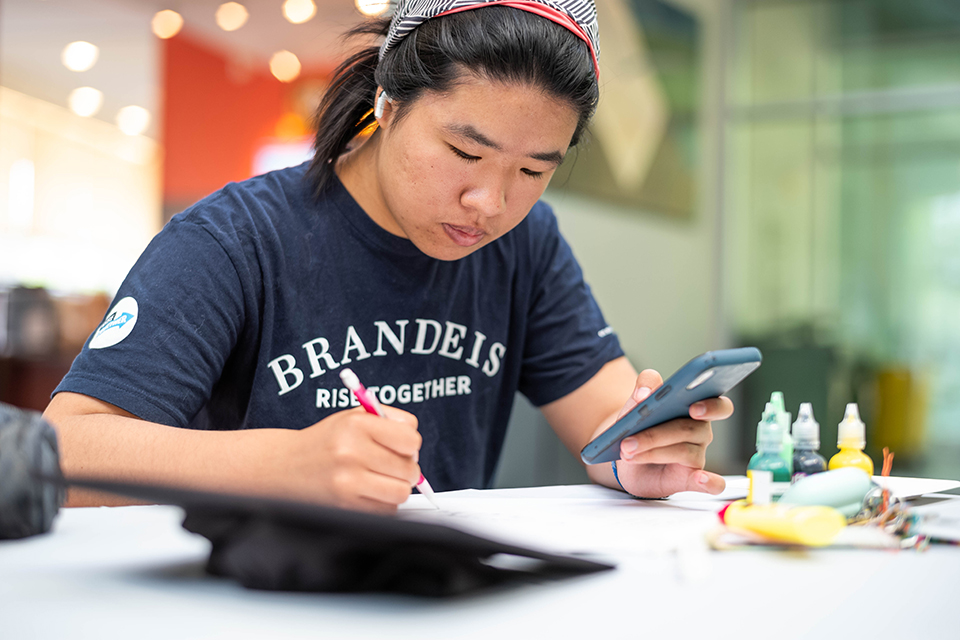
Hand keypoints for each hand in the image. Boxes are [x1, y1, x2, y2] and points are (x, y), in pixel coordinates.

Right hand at [265, 406, 421, 512]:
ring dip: (397, 487)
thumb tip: (416, 444)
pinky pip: (387, 510)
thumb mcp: (353, 417)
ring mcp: (348, 482)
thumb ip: (389, 420)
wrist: (285, 466)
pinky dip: (383, 503)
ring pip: (402, 492)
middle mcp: (351, 452)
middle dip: (406, 468)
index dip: (410, 444)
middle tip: (390, 465)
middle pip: (410, 468)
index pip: (411, 438)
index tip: (401, 446)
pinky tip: (367, 492)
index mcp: (356, 425)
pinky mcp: (346, 506)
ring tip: (381, 479)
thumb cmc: (326, 441)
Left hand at [603, 369, 732, 497]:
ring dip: (651, 452)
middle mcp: (701, 431)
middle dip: (655, 434)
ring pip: (683, 451)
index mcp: (694, 407)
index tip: (693, 408)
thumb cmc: (638, 426)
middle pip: (687, 429)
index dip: (711, 406)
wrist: (626, 456)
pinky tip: (701, 479)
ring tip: (627, 452)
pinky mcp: (691, 478)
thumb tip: (644, 393)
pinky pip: (711, 484)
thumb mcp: (636, 402)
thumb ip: (644, 387)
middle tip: (629, 440)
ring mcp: (698, 455)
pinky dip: (710, 482)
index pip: (718, 405)